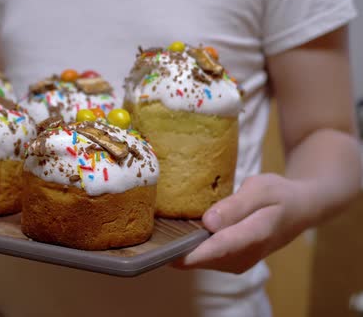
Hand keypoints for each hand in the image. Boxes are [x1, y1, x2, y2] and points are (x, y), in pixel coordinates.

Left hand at [173, 173, 311, 273]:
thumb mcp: (261, 189)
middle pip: (203, 258)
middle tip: (153, 232)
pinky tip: (181, 232)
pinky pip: (205, 259)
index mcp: (255, 234)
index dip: (189, 252)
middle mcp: (246, 255)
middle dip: (178, 247)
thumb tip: (209, 223)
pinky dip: (192, 248)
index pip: (218, 248)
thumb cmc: (279, 194)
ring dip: (183, 248)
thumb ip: (236, 206)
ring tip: (163, 229)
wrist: (300, 210)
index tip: (164, 249)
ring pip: (201, 261)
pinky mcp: (231, 263)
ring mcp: (238, 263)